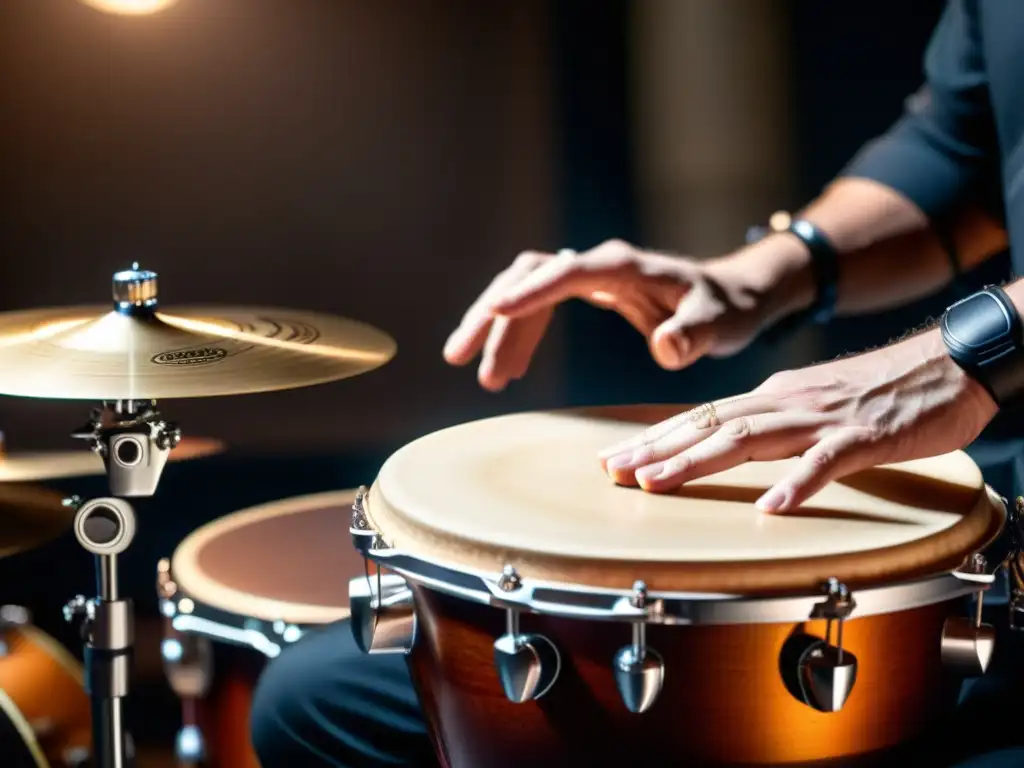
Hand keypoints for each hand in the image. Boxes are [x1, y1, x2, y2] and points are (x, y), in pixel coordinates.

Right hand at [443, 238, 811, 390]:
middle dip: (492, 312)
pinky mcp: (587, 290)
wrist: (730, 298)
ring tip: (486, 379)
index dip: (530, 291)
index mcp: (625, 266)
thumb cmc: (726, 310)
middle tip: (460, 355)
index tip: (494, 310)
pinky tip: (510, 368)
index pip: (566, 272)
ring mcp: (589, 275)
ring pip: (526, 290)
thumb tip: (666, 348)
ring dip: (499, 330)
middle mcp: (600, 264)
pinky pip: (538, 306)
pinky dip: (519, 335)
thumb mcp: (719, 326)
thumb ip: (694, 336)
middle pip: (529, 275)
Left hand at [598, 329, 997, 511]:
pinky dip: (798, 482)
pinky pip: (827, 461)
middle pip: (710, 424)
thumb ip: (771, 423)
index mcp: (772, 397)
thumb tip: (728, 442)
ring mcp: (823, 418)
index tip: (613, 458)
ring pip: (750, 437)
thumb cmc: (880, 391)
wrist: (949, 362)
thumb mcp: (811, 405)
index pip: (701, 416)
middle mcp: (786, 403)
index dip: (655, 438)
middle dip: (657, 448)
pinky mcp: (865, 436)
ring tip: (656, 483)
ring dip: (698, 461)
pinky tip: (772, 507)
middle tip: (612, 470)